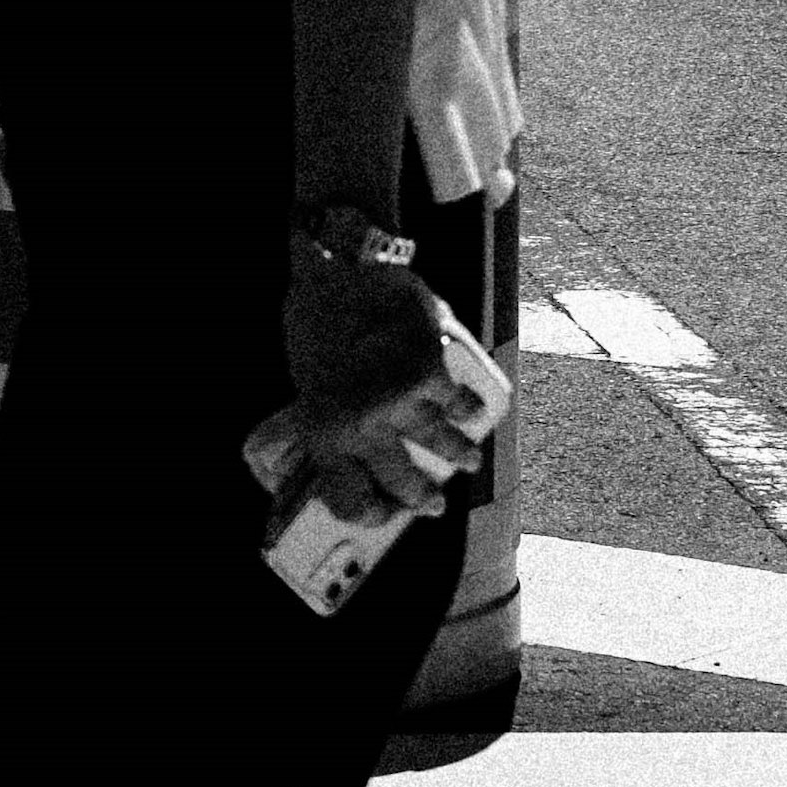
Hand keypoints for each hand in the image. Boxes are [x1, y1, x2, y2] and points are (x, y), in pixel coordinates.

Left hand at [278, 237, 480, 522]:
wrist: (342, 269)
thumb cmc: (317, 324)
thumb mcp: (307, 382)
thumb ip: (330, 420)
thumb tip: (350, 452)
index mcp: (323, 434)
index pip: (349, 500)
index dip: (371, 517)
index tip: (386, 516)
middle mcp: (361, 428)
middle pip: (404, 485)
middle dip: (424, 500)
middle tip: (434, 505)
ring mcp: (399, 404)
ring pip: (444, 449)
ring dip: (462, 458)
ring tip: (470, 462)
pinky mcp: (431, 374)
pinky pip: (461, 406)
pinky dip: (473, 411)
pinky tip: (479, 414)